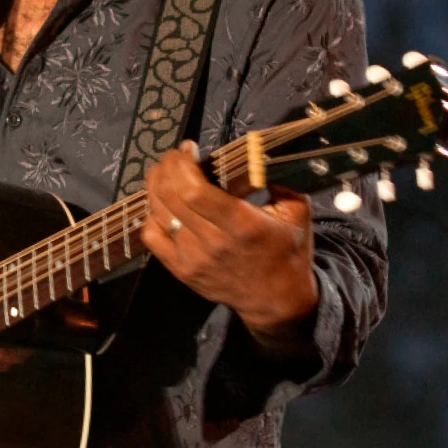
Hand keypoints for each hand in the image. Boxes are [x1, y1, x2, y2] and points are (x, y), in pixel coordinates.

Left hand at [141, 141, 318, 353]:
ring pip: (157, 213)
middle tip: (174, 155)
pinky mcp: (181, 270)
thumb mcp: (296, 211)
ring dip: (155, 185)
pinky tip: (161, 203)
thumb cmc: (287, 251)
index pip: (195, 191)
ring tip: (164, 172)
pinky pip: (151, 237)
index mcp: (242, 225)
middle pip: (171, 197)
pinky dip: (151, 214)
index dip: (183, 164)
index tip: (188, 148)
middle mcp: (213, 242)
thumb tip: (254, 153)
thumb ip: (277, 180)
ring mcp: (193, 259)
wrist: (276, 299)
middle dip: (166, 167)